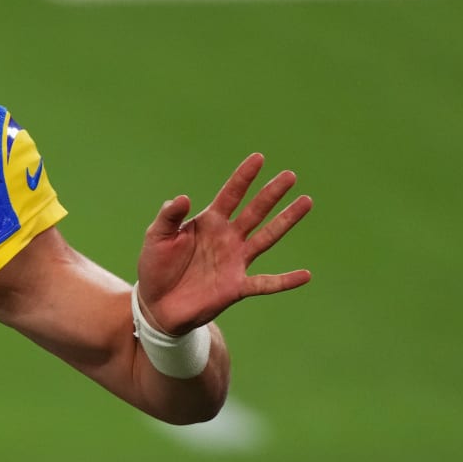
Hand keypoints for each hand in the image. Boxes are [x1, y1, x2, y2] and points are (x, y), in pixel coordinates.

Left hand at [135, 153, 312, 334]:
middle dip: (271, 193)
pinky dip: (285, 281)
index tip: (258, 158)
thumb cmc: (156, 266)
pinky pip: (266, 283)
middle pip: (255, 211)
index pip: (230, 195)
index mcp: (209, 222)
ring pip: (267, 237)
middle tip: (290, 175)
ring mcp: (235, 261)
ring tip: (306, 201)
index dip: (243, 177)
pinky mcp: (236, 287)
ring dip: (286, 221)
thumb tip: (182, 197)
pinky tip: (306, 275)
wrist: (157, 304)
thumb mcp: (157, 237)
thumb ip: (169, 217)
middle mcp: (227, 238)